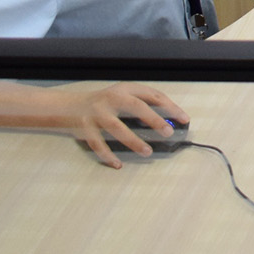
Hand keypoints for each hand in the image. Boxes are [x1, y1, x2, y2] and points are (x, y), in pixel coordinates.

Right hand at [69, 82, 187, 168]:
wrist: (70, 107)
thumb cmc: (104, 104)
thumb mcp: (123, 96)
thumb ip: (142, 105)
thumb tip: (168, 122)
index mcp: (125, 89)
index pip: (152, 94)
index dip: (170, 106)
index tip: (184, 119)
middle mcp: (111, 99)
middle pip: (135, 106)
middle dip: (153, 119)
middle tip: (167, 132)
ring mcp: (96, 113)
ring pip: (116, 127)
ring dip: (133, 140)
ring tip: (148, 152)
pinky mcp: (85, 128)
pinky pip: (98, 144)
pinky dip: (108, 155)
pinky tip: (119, 164)